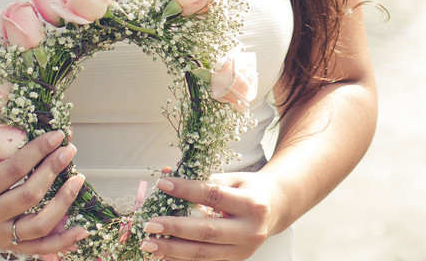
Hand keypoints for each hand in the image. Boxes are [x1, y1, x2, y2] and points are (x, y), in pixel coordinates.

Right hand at [0, 130, 89, 255]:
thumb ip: (15, 150)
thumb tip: (56, 137)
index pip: (16, 169)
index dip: (40, 150)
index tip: (58, 136)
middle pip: (30, 195)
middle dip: (54, 170)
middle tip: (69, 151)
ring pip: (39, 224)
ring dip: (64, 202)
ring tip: (78, 180)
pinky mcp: (7, 246)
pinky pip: (39, 247)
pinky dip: (62, 240)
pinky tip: (82, 229)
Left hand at [139, 171, 277, 260]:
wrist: (276, 208)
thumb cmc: (251, 190)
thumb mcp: (234, 179)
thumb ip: (204, 179)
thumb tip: (168, 174)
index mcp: (252, 204)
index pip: (213, 196)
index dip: (186, 190)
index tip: (163, 184)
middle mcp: (250, 230)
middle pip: (207, 231)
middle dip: (174, 228)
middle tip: (149, 224)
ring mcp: (244, 250)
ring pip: (203, 253)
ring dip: (172, 249)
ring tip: (149, 243)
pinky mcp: (236, 259)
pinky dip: (181, 259)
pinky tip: (163, 254)